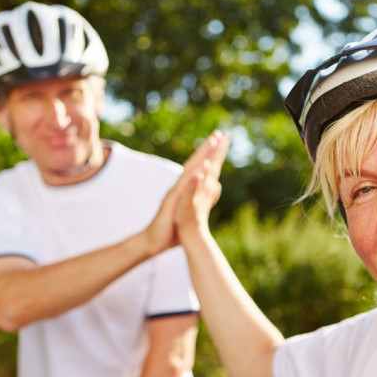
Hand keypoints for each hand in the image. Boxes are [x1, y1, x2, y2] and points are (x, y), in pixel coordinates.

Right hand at [144, 130, 228, 253]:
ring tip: (213, 142)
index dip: (211, 155)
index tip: (222, 141)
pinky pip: (184, 186)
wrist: (154, 242)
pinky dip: (194, 176)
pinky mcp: (171, 201)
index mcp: (185, 189)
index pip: (200, 168)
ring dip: (201, 155)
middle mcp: (179, 186)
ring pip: (190, 170)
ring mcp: (175, 192)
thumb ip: (200, 200)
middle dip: (208, 148)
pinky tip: (203, 167)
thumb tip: (213, 190)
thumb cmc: (170, 229)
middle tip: (220, 133)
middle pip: (195, 163)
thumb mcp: (188, 212)